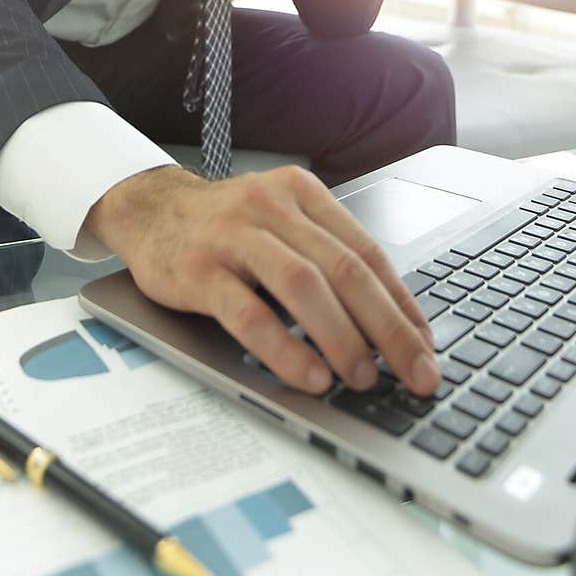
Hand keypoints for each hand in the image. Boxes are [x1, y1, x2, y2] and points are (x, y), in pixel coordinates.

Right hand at [85, 165, 440, 396]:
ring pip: (304, 286)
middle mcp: (274, 208)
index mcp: (304, 195)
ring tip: (364, 379)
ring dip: (342, 339)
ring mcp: (234, 236)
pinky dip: (284, 348)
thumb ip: (324, 258)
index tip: (426, 345)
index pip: (368, 252)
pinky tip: (309, 376)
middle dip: (389, 329)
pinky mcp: (199, 270)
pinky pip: (249, 313)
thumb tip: (384, 323)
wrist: (148, 208)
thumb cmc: (225, 227)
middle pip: (347, 270)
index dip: (402, 303)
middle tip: (415, 373)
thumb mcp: (281, 223)